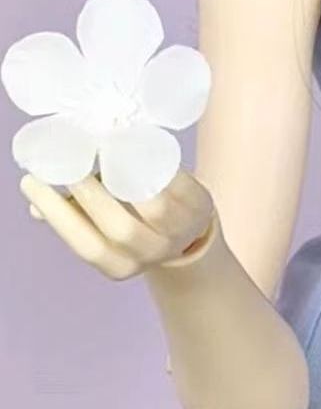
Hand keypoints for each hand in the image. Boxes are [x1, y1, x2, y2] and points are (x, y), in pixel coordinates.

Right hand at [19, 167, 215, 279]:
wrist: (188, 225)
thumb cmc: (135, 217)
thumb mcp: (105, 223)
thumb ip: (75, 213)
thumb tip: (34, 207)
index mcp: (122, 264)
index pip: (86, 246)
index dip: (58, 215)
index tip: (32, 183)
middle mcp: (152, 253)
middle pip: (120, 229)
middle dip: (91, 194)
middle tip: (70, 162)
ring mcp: (180, 231)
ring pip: (153, 206)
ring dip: (125, 176)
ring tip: (103, 149)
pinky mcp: (201, 204)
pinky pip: (179, 183)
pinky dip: (156, 164)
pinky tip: (136, 145)